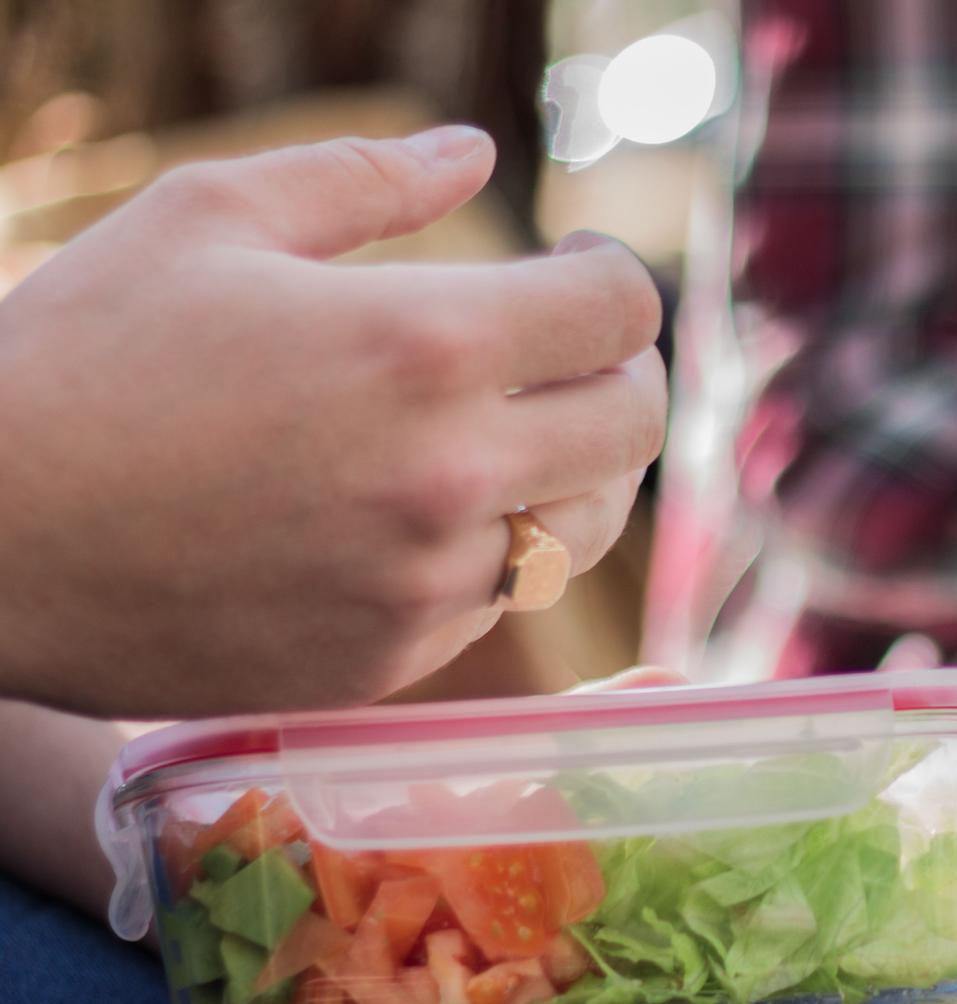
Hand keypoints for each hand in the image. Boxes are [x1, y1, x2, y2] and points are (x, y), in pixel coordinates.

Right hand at [0, 127, 665, 717]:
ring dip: (573, 469)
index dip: (613, 282)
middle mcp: (452, 476)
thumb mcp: (204, 220)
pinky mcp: (394, 660)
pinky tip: (426, 511)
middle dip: (622, 371)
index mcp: (423, 348)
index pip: (621, 314)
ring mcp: (427, 583)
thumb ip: (361, 178)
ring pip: (584, 527)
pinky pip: (499, 600)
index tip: (574, 273)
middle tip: (569, 351)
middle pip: (636, 425)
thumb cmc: (81, 361)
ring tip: (513, 429)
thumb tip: (471, 152)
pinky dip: (491, 550)